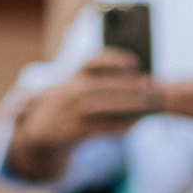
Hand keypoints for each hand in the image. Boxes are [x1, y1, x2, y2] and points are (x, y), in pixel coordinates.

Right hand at [6, 49, 159, 178]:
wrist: (39, 132)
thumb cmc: (67, 107)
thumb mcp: (76, 88)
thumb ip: (99, 83)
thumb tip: (136, 83)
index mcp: (72, 76)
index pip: (93, 61)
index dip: (114, 60)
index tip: (135, 62)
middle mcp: (71, 91)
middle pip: (105, 85)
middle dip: (131, 85)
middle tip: (153, 86)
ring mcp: (71, 111)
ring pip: (105, 106)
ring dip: (130, 105)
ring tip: (150, 105)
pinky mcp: (73, 131)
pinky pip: (100, 128)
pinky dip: (119, 126)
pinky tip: (135, 126)